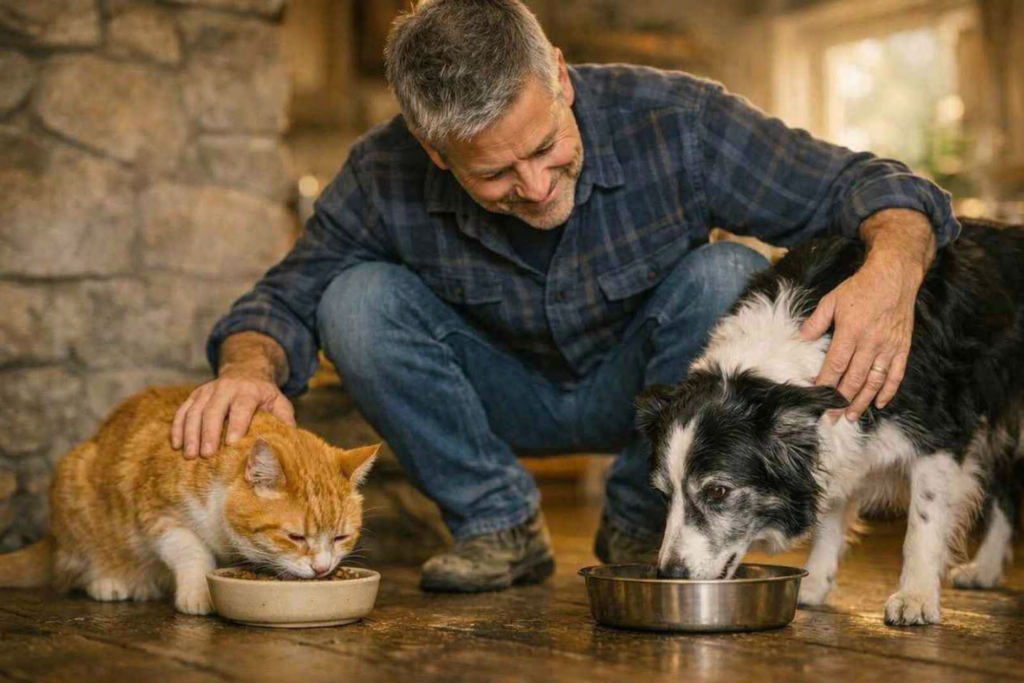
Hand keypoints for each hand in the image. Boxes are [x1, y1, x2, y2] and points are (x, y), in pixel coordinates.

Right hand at [171, 373, 294, 458]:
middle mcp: (226, 387)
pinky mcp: (195, 395)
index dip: (236, 424)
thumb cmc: (264, 395)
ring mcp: (208, 390)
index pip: (242, 407)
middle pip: (214, 409)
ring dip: (190, 433)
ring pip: (195, 410)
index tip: (231, 443)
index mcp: (249, 390)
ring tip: (189, 455)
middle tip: (206, 455)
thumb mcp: (279, 402)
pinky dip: (177, 427)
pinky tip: (176, 445)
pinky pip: (182, 410)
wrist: (246, 370)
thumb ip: (284, 421)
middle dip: (209, 433)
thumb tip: (289, 444)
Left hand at [799, 209, 934, 419]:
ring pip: (874, 381)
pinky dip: (888, 391)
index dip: (826, 383)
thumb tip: (799, 338)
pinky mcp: (902, 347)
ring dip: (862, 401)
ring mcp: (888, 347)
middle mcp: (871, 343)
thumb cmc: (860, 288)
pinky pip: (896, 374)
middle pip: (854, 379)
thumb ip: (816, 322)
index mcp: (851, 331)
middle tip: (830, 416)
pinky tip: (880, 404)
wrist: (894, 276)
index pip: (835, 365)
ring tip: (850, 416)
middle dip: (841, 400)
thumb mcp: (832, 300)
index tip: (816, 396)